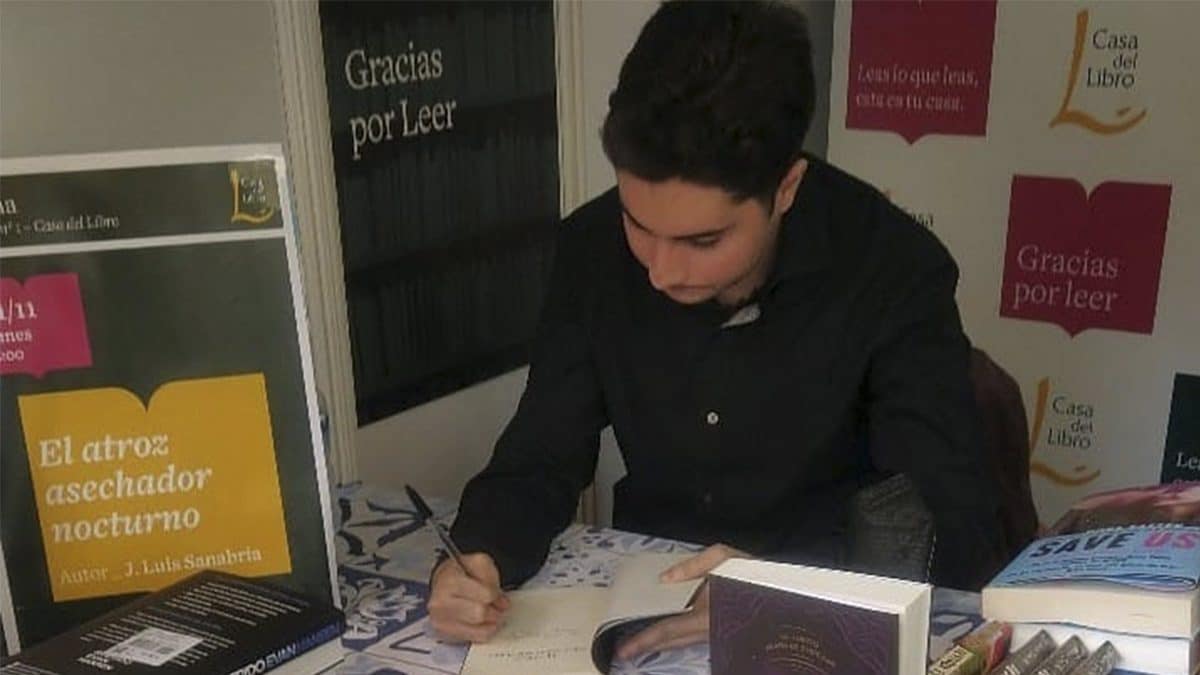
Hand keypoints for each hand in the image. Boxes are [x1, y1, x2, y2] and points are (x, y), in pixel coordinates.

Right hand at [427, 553, 510, 642]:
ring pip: (480, 630)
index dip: (497, 596)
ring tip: (490, 614)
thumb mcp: (479, 562)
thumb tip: (501, 603)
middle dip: (494, 611)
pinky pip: (475, 639)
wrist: (442, 582)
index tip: (497, 595)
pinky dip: (484, 631)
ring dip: (491, 623)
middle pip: (481, 614)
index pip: (485, 595)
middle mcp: (440, 603)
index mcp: (449, 580)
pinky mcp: (445, 635)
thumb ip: (492, 578)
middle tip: (496, 606)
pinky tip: (482, 622)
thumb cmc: (462, 573)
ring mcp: (440, 621)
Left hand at [615, 544, 747, 660]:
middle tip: (624, 651)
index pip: (668, 630)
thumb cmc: (753, 572)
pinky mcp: (718, 628)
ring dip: (659, 643)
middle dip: (646, 646)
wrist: (782, 590)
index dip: (644, 640)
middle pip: (670, 641)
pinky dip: (673, 636)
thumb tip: (666, 578)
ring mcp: (714, 632)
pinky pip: (689, 636)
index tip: (625, 650)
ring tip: (638, 644)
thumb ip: (693, 566)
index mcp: (707, 615)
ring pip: (680, 641)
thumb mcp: (724, 557)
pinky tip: (664, 634)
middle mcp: (708, 629)